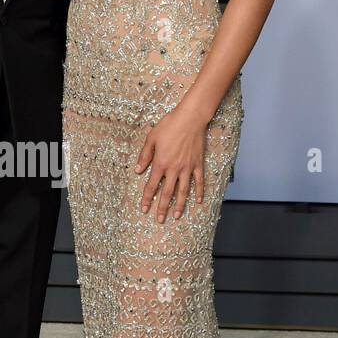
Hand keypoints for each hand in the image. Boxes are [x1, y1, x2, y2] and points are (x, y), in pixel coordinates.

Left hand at [134, 105, 207, 221]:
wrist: (190, 118)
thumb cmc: (169, 125)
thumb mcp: (151, 138)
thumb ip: (144, 156)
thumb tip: (137, 170)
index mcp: (160, 163)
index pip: (151, 186)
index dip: (147, 199)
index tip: (144, 209)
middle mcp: (173, 169)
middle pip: (166, 193)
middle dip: (161, 208)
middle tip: (159, 220)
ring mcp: (187, 168)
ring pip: (183, 191)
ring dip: (180, 205)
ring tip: (177, 216)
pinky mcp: (198, 164)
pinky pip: (199, 181)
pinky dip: (199, 192)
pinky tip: (199, 201)